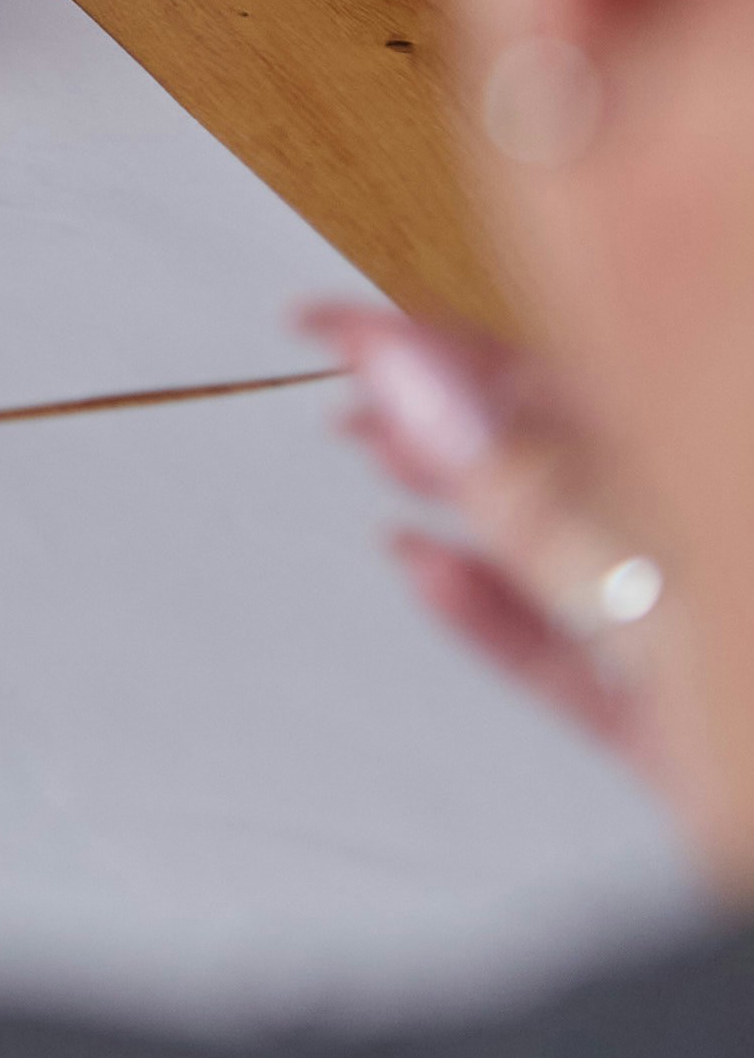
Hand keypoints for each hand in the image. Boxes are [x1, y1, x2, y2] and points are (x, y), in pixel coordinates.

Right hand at [311, 302, 673, 785]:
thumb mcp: (668, 601)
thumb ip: (537, 498)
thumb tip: (416, 380)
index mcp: (719, 496)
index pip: (585, 379)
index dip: (454, 343)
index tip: (342, 323)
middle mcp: (727, 559)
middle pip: (586, 453)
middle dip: (454, 400)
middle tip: (346, 366)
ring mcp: (717, 648)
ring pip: (579, 548)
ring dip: (465, 495)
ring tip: (371, 448)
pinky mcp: (698, 734)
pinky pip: (587, 659)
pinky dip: (500, 619)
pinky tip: (424, 571)